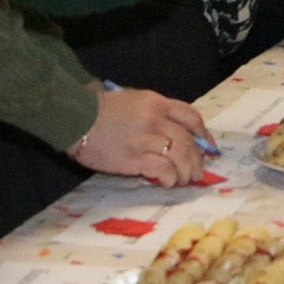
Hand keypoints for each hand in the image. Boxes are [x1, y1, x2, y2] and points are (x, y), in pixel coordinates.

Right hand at [71, 86, 213, 185]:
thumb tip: (178, 136)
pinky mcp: (133, 158)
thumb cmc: (102, 112)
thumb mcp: (134, 102)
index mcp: (156, 102)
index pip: (191, 117)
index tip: (208, 148)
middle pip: (189, 141)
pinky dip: (170, 178)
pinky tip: (167, 182)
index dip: (204, 135)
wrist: (75, 119)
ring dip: (187, 172)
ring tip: (183, 180)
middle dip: (198, 160)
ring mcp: (145, 138)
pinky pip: (163, 169)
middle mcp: (155, 119)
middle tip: (197, 172)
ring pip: (181, 156)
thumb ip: (156, 114)